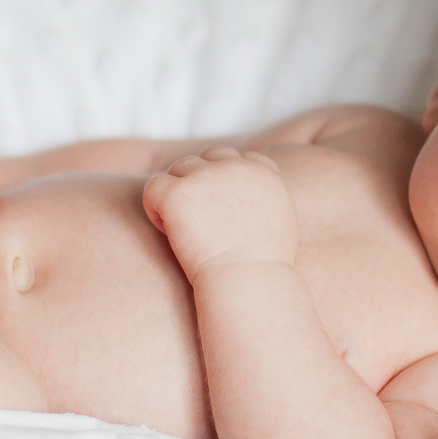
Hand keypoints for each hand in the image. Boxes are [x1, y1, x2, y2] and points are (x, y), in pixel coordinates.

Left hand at [141, 147, 299, 279]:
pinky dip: (155, 207)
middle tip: (197, 218)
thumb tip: (256, 199)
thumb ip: (269, 199)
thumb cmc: (264, 266)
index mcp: (262, 171)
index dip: (222, 178)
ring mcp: (204, 176)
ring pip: (179, 169)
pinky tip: (168, 230)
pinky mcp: (176, 192)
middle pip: (206, 158)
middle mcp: (234, 166)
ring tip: (182, 227)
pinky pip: (154, 186)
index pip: (236, 158)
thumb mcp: (283, 222)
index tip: (217, 206)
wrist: (246, 280)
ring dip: (177, 193)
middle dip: (198, 182)